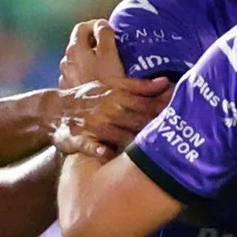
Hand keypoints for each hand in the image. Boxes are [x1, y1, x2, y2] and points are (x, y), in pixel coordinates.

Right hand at [47, 60, 169, 160]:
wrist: (54, 109)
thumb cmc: (89, 97)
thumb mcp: (111, 86)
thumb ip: (139, 86)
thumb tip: (166, 82)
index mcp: (117, 97)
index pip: (147, 104)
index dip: (165, 109)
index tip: (183, 113)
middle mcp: (108, 111)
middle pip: (139, 120)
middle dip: (157, 127)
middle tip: (179, 134)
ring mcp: (94, 126)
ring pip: (119, 136)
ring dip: (136, 143)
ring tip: (157, 154)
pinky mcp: (79, 140)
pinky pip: (90, 147)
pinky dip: (98, 150)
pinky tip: (108, 154)